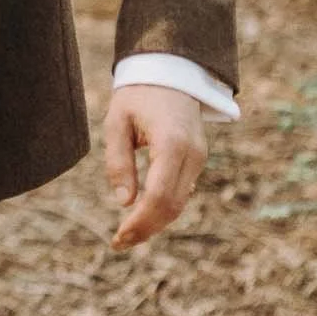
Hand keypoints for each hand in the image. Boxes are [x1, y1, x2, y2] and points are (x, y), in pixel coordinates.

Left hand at [102, 83, 206, 249]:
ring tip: (127, 236)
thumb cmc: (138, 95)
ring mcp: (199, 157)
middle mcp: (192, 154)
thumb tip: (125, 203)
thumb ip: (119, 161)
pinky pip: (182, 192)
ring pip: (180, 203)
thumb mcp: (117, 123)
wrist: (171, 72)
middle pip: (172, 206)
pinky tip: (142, 217)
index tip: (119, 237)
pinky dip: (164, 209)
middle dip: (146, 229)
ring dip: (155, 223)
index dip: (140, 222)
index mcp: (171, 142)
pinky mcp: (198, 159)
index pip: (159, 195)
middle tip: (119, 243)